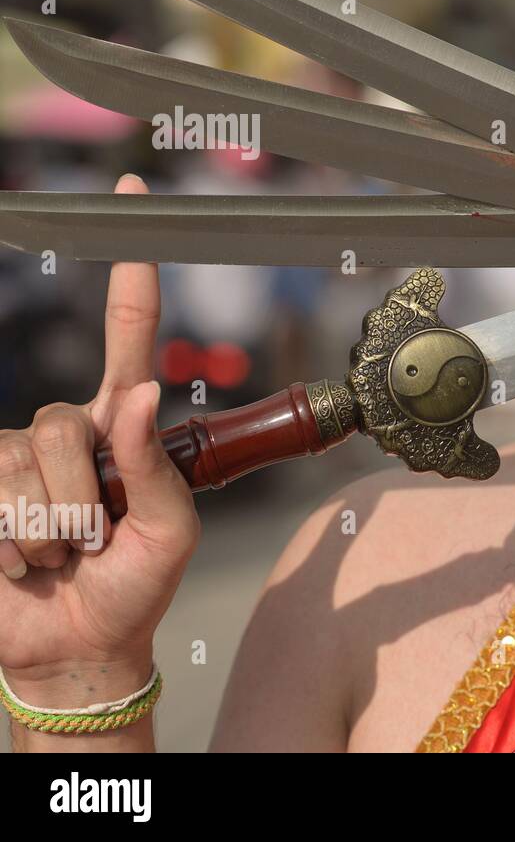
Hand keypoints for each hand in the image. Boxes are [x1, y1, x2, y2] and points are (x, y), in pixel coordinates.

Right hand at [0, 175, 198, 700]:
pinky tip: (20, 561)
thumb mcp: (171, 529)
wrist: (79, 645)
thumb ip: (152, 463)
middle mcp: (65, 430)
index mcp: (122, 425)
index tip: (135, 197)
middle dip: (80, 496)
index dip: (132, 274)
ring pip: (19, 466)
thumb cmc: (135, 584)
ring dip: (46, 530)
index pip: (127, 335)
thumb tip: (139, 391)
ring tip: (60, 555)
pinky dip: (9, 543)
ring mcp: (12, 460)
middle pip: (61, 422)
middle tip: (95, 541)